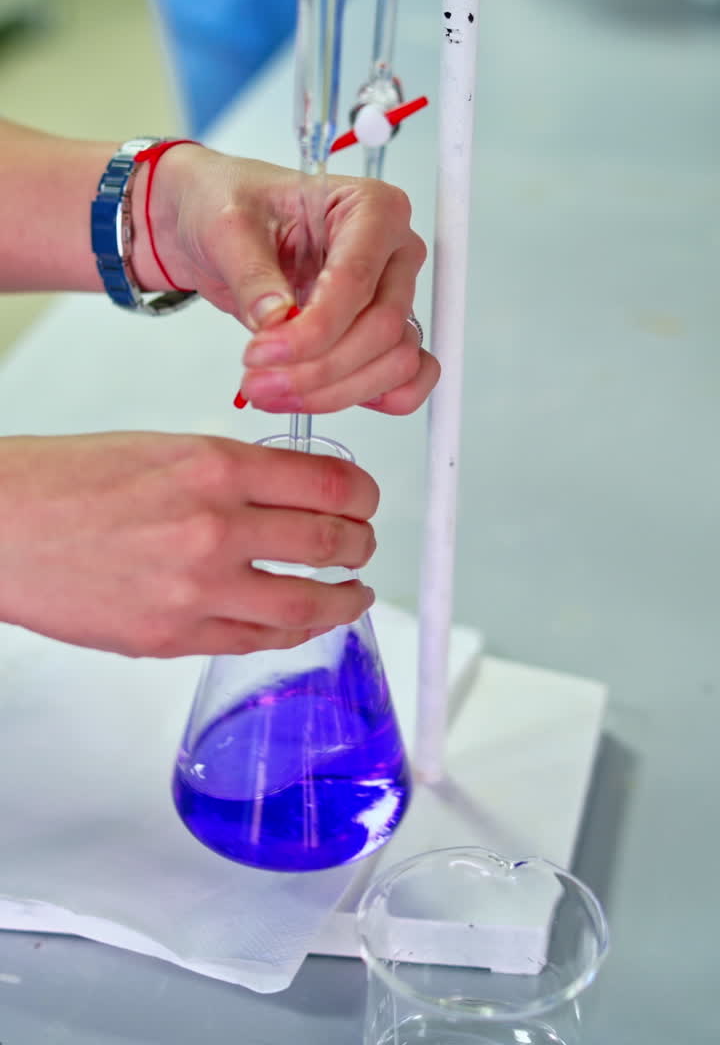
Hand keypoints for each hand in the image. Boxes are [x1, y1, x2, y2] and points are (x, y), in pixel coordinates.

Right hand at [0, 433, 377, 657]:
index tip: (366, 501)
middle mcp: (215, 526)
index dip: (363, 495)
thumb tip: (290, 495)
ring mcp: (196, 589)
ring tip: (353, 594)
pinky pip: (256, 641)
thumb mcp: (165, 448)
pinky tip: (301, 622)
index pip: (330, 482)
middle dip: (361, 546)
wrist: (2, 526)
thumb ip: (233, 473)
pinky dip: (291, 632)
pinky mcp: (174, 637)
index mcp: (215, 466)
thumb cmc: (68, 481)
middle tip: (364, 546)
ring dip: (344, 600)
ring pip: (307, 604)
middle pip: (330, 543)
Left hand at [136, 144, 439, 413]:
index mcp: (370, 207)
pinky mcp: (379, 334)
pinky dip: (370, 396)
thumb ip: (254, 273)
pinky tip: (322, 398)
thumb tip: (277, 320)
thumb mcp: (226, 226)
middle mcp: (392, 253)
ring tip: (270, 390)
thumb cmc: (229, 202)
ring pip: (393, 362)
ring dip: (336, 391)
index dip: (316, 328)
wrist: (212, 227)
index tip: (265, 352)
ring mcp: (390, 296)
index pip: (358, 280)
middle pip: (382, 329)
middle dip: (320, 367)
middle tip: (259, 381)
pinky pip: (404, 378)